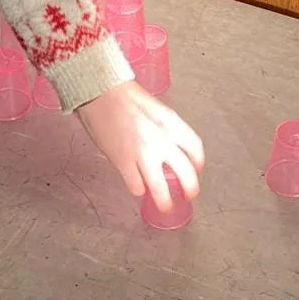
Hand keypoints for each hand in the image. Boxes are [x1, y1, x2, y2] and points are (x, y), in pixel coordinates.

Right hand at [77, 81, 204, 211]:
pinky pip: (136, 186)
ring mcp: (142, 153)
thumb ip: (167, 130)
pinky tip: (138, 186)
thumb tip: (172, 151)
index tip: (197, 170)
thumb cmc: (125, 97)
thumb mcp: (156, 109)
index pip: (195, 148)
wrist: (100, 93)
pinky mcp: (123, 162)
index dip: (199, 163)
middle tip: (189, 195)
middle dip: (190, 189)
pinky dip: (138, 188)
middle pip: (185, 172)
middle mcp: (161, 139)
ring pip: (160, 188)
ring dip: (164, 201)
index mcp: (172, 123)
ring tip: (165, 206)